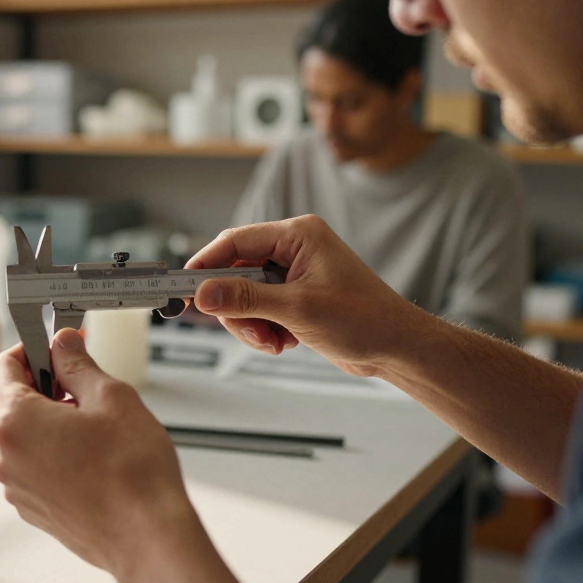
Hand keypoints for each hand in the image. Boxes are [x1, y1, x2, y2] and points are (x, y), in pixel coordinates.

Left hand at [0, 329, 200, 575]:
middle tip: (76, 381)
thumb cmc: (132, 473)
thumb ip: (77, 364)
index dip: (28, 350)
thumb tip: (64, 345)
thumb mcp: (110, 397)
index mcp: (14, 421)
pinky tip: (87, 451)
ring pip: (18, 435)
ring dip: (44, 418)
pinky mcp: (31, 507)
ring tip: (88, 420)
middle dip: (37, 384)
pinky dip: (48, 450)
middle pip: (5, 401)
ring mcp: (15, 486)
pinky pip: (29, 465)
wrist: (146, 535)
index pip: (0, 367)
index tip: (53, 348)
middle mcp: (4, 456)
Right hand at [186, 215, 421, 376]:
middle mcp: (295, 248)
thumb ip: (247, 300)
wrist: (397, 347)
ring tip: (272, 342)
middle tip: (249, 331)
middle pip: (236, 273)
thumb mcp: (298, 310)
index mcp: (299, 235)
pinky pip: (261, 310)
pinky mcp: (297, 297)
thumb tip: (205, 294)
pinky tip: (283, 343)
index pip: (236, 241)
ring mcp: (295, 273)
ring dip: (251, 324)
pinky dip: (264, 330)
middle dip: (237, 307)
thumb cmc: (365, 319)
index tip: (185, 286)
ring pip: (245, 296)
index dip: (207, 264)